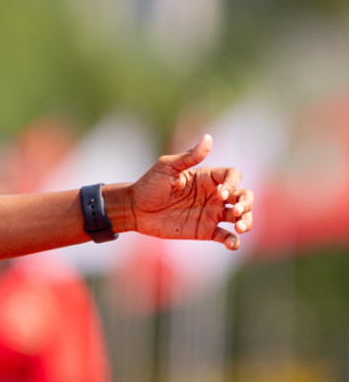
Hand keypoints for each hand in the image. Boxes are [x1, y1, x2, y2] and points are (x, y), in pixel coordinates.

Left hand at [119, 134, 253, 249]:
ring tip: (240, 227)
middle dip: (247, 203)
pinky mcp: (205, 230)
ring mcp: (211, 213)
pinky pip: (226, 236)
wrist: (135, 209)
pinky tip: (233, 243)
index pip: (233, 176)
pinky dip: (234, 241)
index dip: (233, 184)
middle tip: (236, 211)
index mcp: (207, 178)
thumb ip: (190, 156)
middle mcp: (214, 195)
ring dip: (247, 221)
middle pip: (244, 196)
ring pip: (241, 216)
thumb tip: (209, 138)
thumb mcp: (167, 167)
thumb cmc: (149, 184)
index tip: (221, 194)